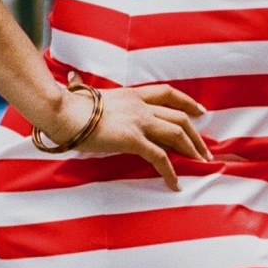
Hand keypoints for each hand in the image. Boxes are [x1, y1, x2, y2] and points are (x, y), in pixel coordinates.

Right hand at [41, 80, 209, 192]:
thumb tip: (75, 83)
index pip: (167, 94)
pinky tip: (175, 183)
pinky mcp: (133, 139)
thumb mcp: (88, 98)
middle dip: (196, 134)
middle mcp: (139, 106)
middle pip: (179, 116)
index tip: (201, 111)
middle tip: (206, 150)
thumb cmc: (68, 108)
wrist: (62, 112)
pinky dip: (171, 171)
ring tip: (200, 164)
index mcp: (131, 95)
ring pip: (177, 133)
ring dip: (192, 150)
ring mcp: (138, 121)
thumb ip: (92, 95)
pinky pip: (160, 157)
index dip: (188, 101)